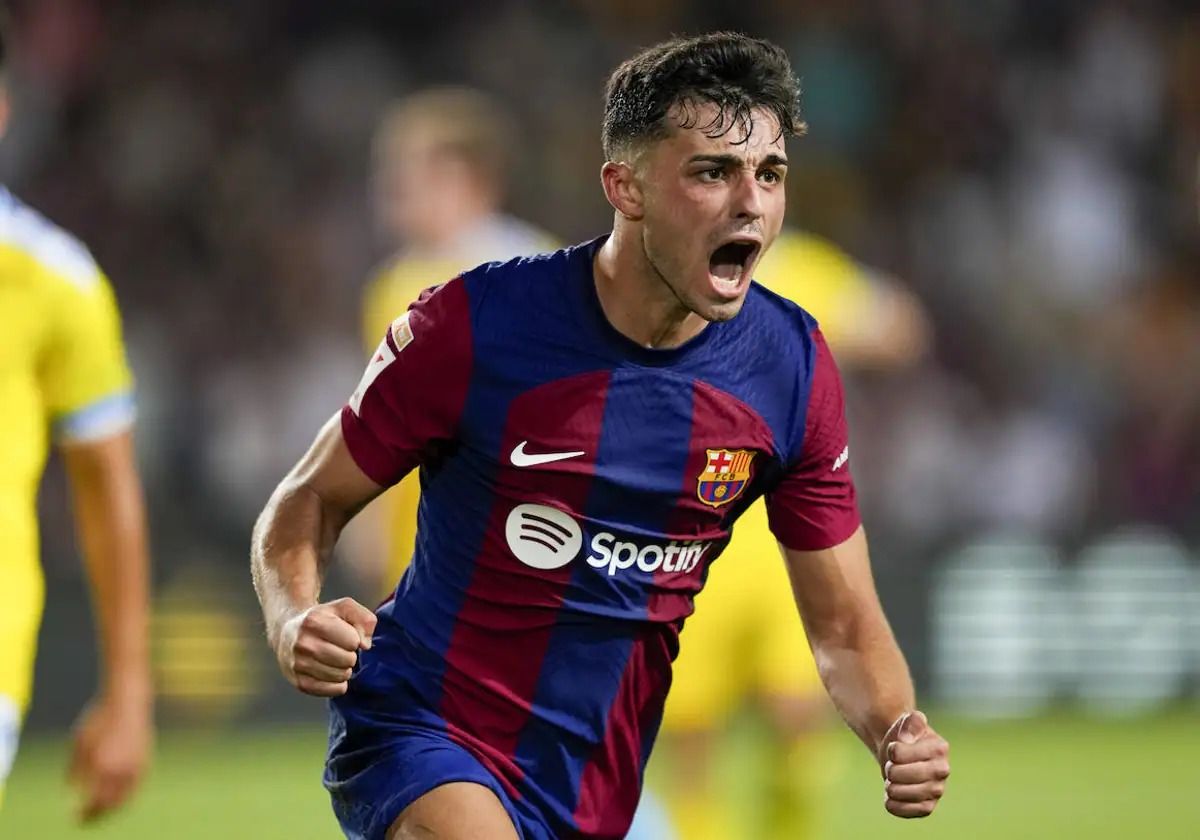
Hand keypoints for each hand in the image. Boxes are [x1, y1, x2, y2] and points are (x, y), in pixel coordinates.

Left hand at [68, 694, 151, 822]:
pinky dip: (125, 796)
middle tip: (87, 819)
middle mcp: (120, 768)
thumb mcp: (79, 741)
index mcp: (101, 764)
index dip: (84, 813)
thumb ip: (74, 768)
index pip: (93, 801)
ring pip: (125, 799)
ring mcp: (135, 766)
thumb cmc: (99, 719)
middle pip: (109, 805)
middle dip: (97, 815)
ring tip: (100, 810)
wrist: (127, 702)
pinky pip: (135, 787)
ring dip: (111, 809)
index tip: (75, 816)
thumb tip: (71, 790)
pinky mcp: (145, 761)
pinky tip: (115, 796)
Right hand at [274, 597, 376, 696]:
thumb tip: (365, 645)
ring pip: (340, 676)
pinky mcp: (298, 682)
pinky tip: (333, 674)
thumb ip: (364, 618)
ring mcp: (298, 664)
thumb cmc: (322, 619)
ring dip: (344, 670)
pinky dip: (338, 685)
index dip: (354, 639)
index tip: (346, 635)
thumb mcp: (343, 608)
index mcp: (314, 621)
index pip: (352, 641)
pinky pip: (330, 690)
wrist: (287, 632)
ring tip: (335, 660)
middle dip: (350, 655)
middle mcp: (303, 643)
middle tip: (341, 650)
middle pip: (347, 660)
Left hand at [879, 710, 949, 817]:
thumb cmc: (906, 735)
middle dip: (889, 769)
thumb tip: (906, 739)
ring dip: (890, 786)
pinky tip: (892, 796)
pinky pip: (906, 811)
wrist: (901, 753)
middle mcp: (942, 770)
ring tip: (894, 780)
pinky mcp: (928, 807)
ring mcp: (937, 790)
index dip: (891, 751)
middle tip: (893, 765)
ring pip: (900, 793)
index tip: (895, 747)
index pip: (898, 753)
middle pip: (897, 774)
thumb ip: (912, 722)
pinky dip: (893, 804)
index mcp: (939, 748)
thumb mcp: (908, 721)